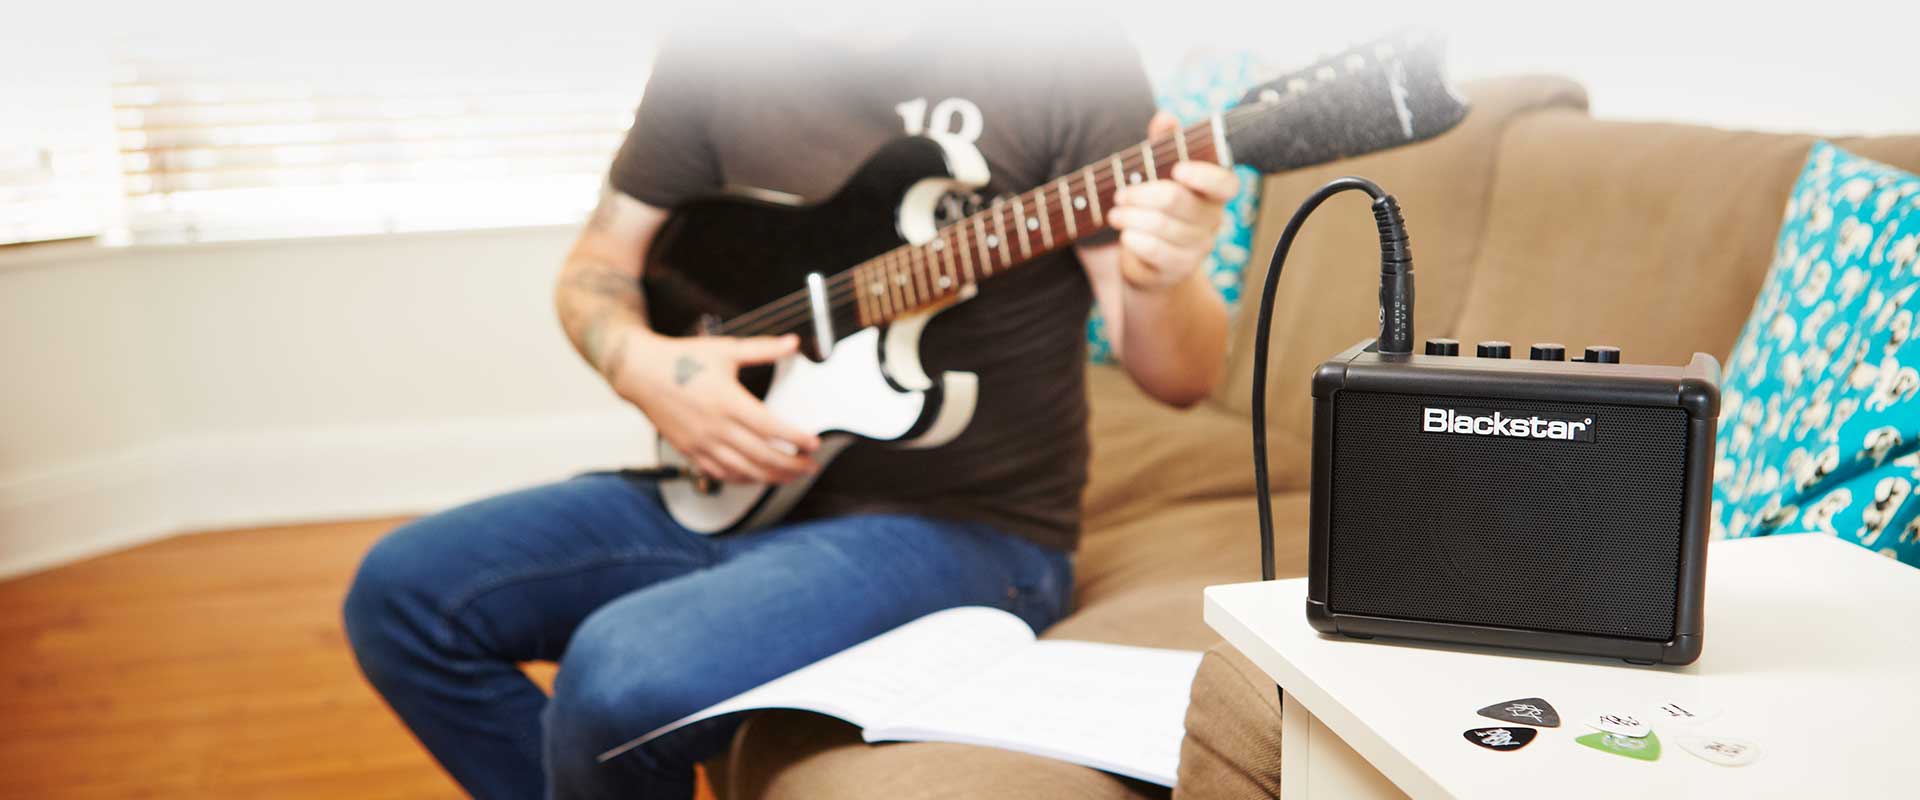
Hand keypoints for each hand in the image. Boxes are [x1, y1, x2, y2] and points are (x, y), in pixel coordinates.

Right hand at [610, 331, 820, 484]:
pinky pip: (720, 473)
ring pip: (743, 470)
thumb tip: (792, 342)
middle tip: (810, 467)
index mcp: (728, 401)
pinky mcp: (689, 451)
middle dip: (791, 465)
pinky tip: (756, 478)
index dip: (796, 439)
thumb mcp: (726, 349)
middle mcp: (715, 427)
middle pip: (761, 456)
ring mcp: (701, 443)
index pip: (771, 428)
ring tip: (791, 477)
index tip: (814, 444)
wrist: (640, 372)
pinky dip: (742, 479)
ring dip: (771, 477)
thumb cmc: (682, 359)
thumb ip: (763, 349)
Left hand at [1107, 112, 1240, 291]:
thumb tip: (1166, 117)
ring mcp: (1198, 247)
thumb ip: (1163, 145)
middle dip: (1141, 194)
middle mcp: (1212, 220)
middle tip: (1120, 194)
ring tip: (1115, 214)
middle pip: (1178, 201)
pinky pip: (1156, 251)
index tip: (1178, 169)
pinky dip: (1135, 239)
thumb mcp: (1157, 174)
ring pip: (1162, 226)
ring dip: (1131, 217)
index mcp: (1213, 193)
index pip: (1225, 184)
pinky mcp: (1179, 268)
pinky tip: (1125, 235)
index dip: (1204, 176)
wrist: (1150, 264)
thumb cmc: (1155, 210)